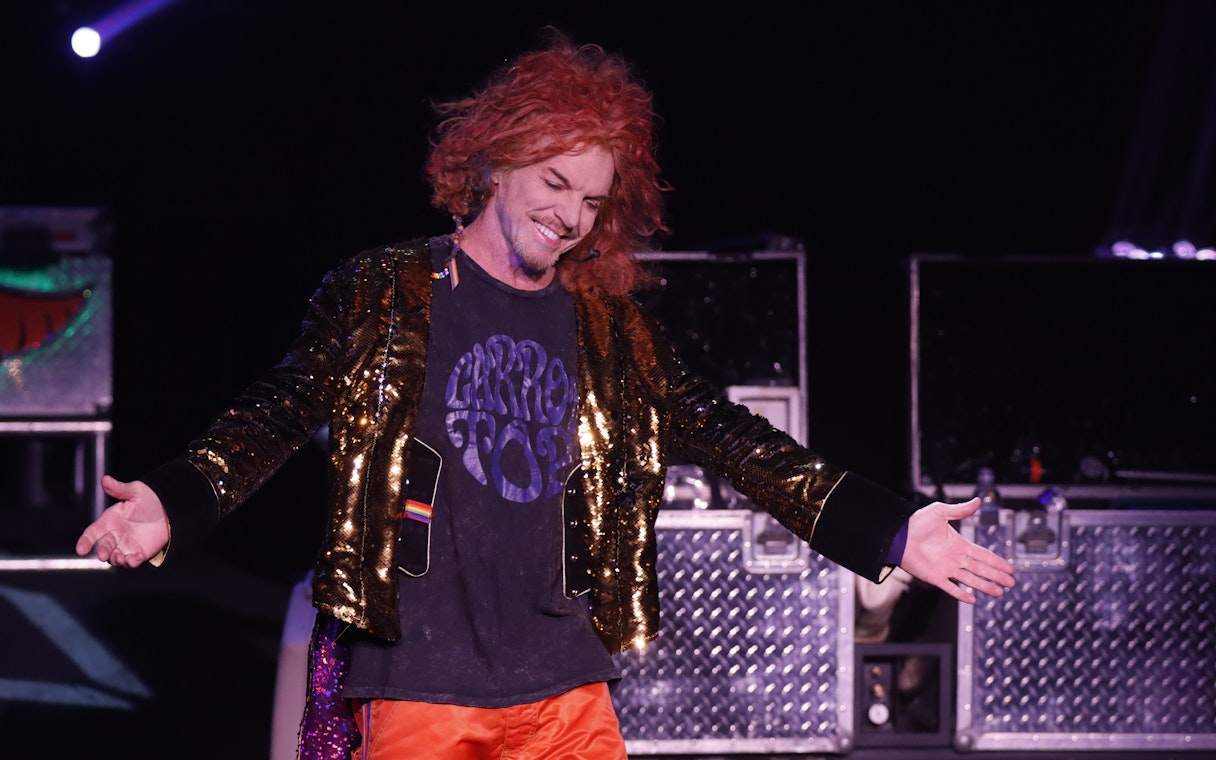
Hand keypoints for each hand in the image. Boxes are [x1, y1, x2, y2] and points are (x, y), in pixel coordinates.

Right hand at [75, 475, 169, 566]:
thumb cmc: (149, 498)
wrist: (171, 509)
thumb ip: (120, 489)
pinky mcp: (138, 553)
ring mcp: (126, 546)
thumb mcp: (135, 491)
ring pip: (115, 557)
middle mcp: (114, 535)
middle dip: (102, 552)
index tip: (80, 549)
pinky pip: (131, 562)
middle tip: (103, 555)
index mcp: (109, 521)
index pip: (92, 532)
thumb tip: (105, 479)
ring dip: (115, 560)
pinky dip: (131, 562)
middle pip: (104, 547)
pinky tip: (136, 558)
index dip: (85, 541)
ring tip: (120, 558)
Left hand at [899, 497, 1015, 603]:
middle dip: (997, 576)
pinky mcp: (935, 577)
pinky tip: (973, 600)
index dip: (997, 562)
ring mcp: (946, 569)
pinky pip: (951, 588)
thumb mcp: (940, 512)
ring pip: (970, 580)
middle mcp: (955, 558)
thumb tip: (979, 500)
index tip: (1011, 568)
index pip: (983, 555)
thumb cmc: (917, 522)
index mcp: (959, 544)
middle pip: (981, 569)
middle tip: (1012, 583)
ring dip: (985, 586)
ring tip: (1000, 593)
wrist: (898, 535)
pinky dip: (961, 595)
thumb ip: (960, 510)